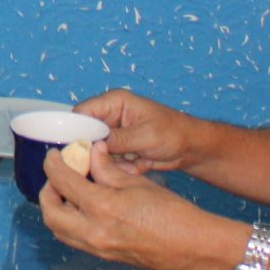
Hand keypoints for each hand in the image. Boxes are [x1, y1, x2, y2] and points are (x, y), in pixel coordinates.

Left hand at [36, 143, 240, 269]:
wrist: (194, 247)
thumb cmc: (173, 213)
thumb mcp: (138, 182)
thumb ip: (108, 168)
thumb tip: (92, 152)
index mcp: (103, 208)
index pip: (62, 182)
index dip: (53, 165)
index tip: (54, 155)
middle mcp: (94, 232)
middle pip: (50, 212)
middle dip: (47, 190)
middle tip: (58, 175)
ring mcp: (98, 248)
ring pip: (58, 230)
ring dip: (55, 208)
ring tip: (68, 191)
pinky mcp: (104, 256)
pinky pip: (74, 239)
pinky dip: (69, 223)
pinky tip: (82, 208)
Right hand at [77, 88, 203, 173]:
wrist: (192, 148)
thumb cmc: (174, 132)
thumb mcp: (145, 135)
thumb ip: (117, 139)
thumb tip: (92, 144)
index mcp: (114, 102)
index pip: (82, 113)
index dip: (78, 130)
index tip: (81, 150)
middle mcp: (110, 116)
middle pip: (87, 135)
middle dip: (100, 152)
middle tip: (117, 161)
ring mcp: (114, 134)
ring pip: (98, 153)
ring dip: (115, 163)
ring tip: (136, 163)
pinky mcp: (119, 149)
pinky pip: (110, 162)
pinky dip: (123, 168)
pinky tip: (140, 165)